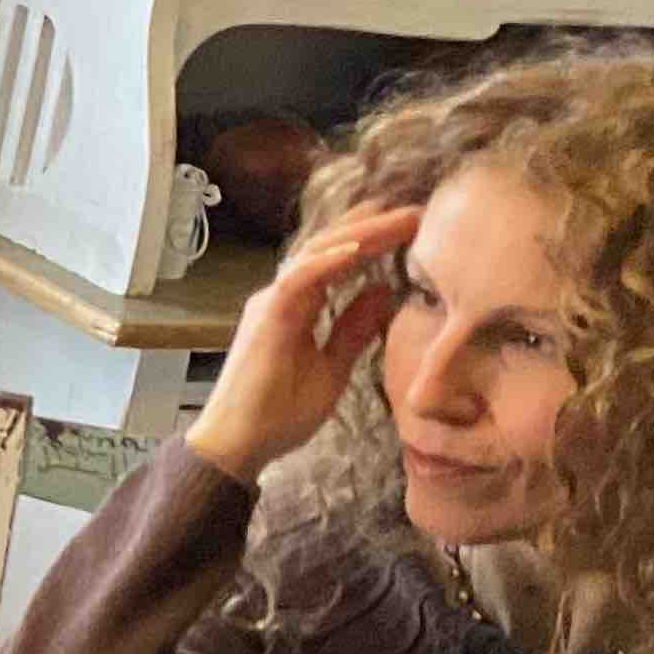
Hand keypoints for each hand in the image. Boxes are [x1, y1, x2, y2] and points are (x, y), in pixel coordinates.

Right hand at [185, 204, 419, 485]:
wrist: (237, 443)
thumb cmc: (277, 414)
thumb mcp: (332, 369)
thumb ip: (352, 331)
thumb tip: (382, 294)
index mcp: (296, 307)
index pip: (338, 263)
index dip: (372, 240)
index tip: (412, 227)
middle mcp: (281, 297)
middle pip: (329, 249)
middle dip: (372, 227)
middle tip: (415, 210)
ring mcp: (270, 305)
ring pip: (315, 255)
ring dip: (357, 234)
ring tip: (395, 218)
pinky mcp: (265, 319)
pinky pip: (297, 280)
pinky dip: (326, 262)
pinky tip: (357, 248)